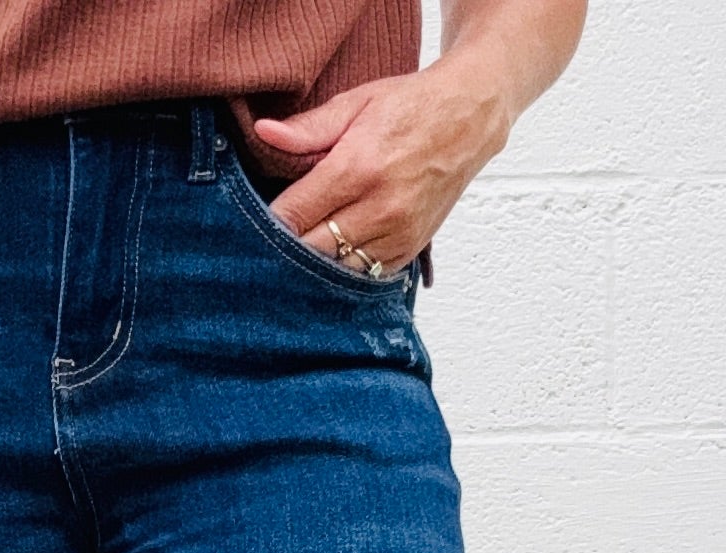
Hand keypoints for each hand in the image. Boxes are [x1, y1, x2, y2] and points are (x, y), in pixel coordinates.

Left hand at [255, 64, 513, 276]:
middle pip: (311, 251)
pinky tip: (334, 255)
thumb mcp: (356, 103)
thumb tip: (264, 135)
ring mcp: (397, 233)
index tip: (257, 221)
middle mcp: (380, 207)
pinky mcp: (409, 250)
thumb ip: (308, 128)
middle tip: (271, 242)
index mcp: (359, 167)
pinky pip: (363, 276)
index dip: (269, 223)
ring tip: (300, 252)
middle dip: (286, 249)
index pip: (294, 214)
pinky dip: (344, 269)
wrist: (468, 118)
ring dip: (314, 265)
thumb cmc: (409, 107)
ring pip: (336, 270)